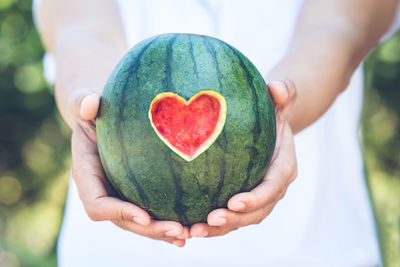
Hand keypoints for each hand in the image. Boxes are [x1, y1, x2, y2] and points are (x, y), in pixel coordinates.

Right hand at [70, 89, 189, 246]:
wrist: (101, 121)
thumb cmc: (94, 110)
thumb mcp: (86, 102)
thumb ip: (84, 102)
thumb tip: (89, 105)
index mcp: (86, 175)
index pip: (97, 204)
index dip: (118, 212)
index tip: (144, 215)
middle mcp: (101, 192)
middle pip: (123, 221)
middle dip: (150, 229)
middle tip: (179, 230)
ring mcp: (117, 197)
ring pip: (139, 223)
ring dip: (163, 233)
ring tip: (190, 233)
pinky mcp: (133, 195)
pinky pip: (150, 214)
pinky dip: (166, 225)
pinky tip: (190, 228)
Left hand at [190, 80, 297, 237]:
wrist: (267, 127)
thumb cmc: (270, 112)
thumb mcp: (278, 100)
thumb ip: (283, 92)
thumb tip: (279, 87)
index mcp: (283, 168)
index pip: (273, 188)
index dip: (256, 199)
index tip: (233, 202)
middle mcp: (272, 188)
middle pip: (256, 213)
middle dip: (234, 221)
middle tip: (208, 221)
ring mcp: (256, 197)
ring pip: (240, 221)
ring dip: (217, 230)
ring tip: (192, 231)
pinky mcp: (240, 200)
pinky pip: (227, 216)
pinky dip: (209, 224)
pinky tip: (185, 226)